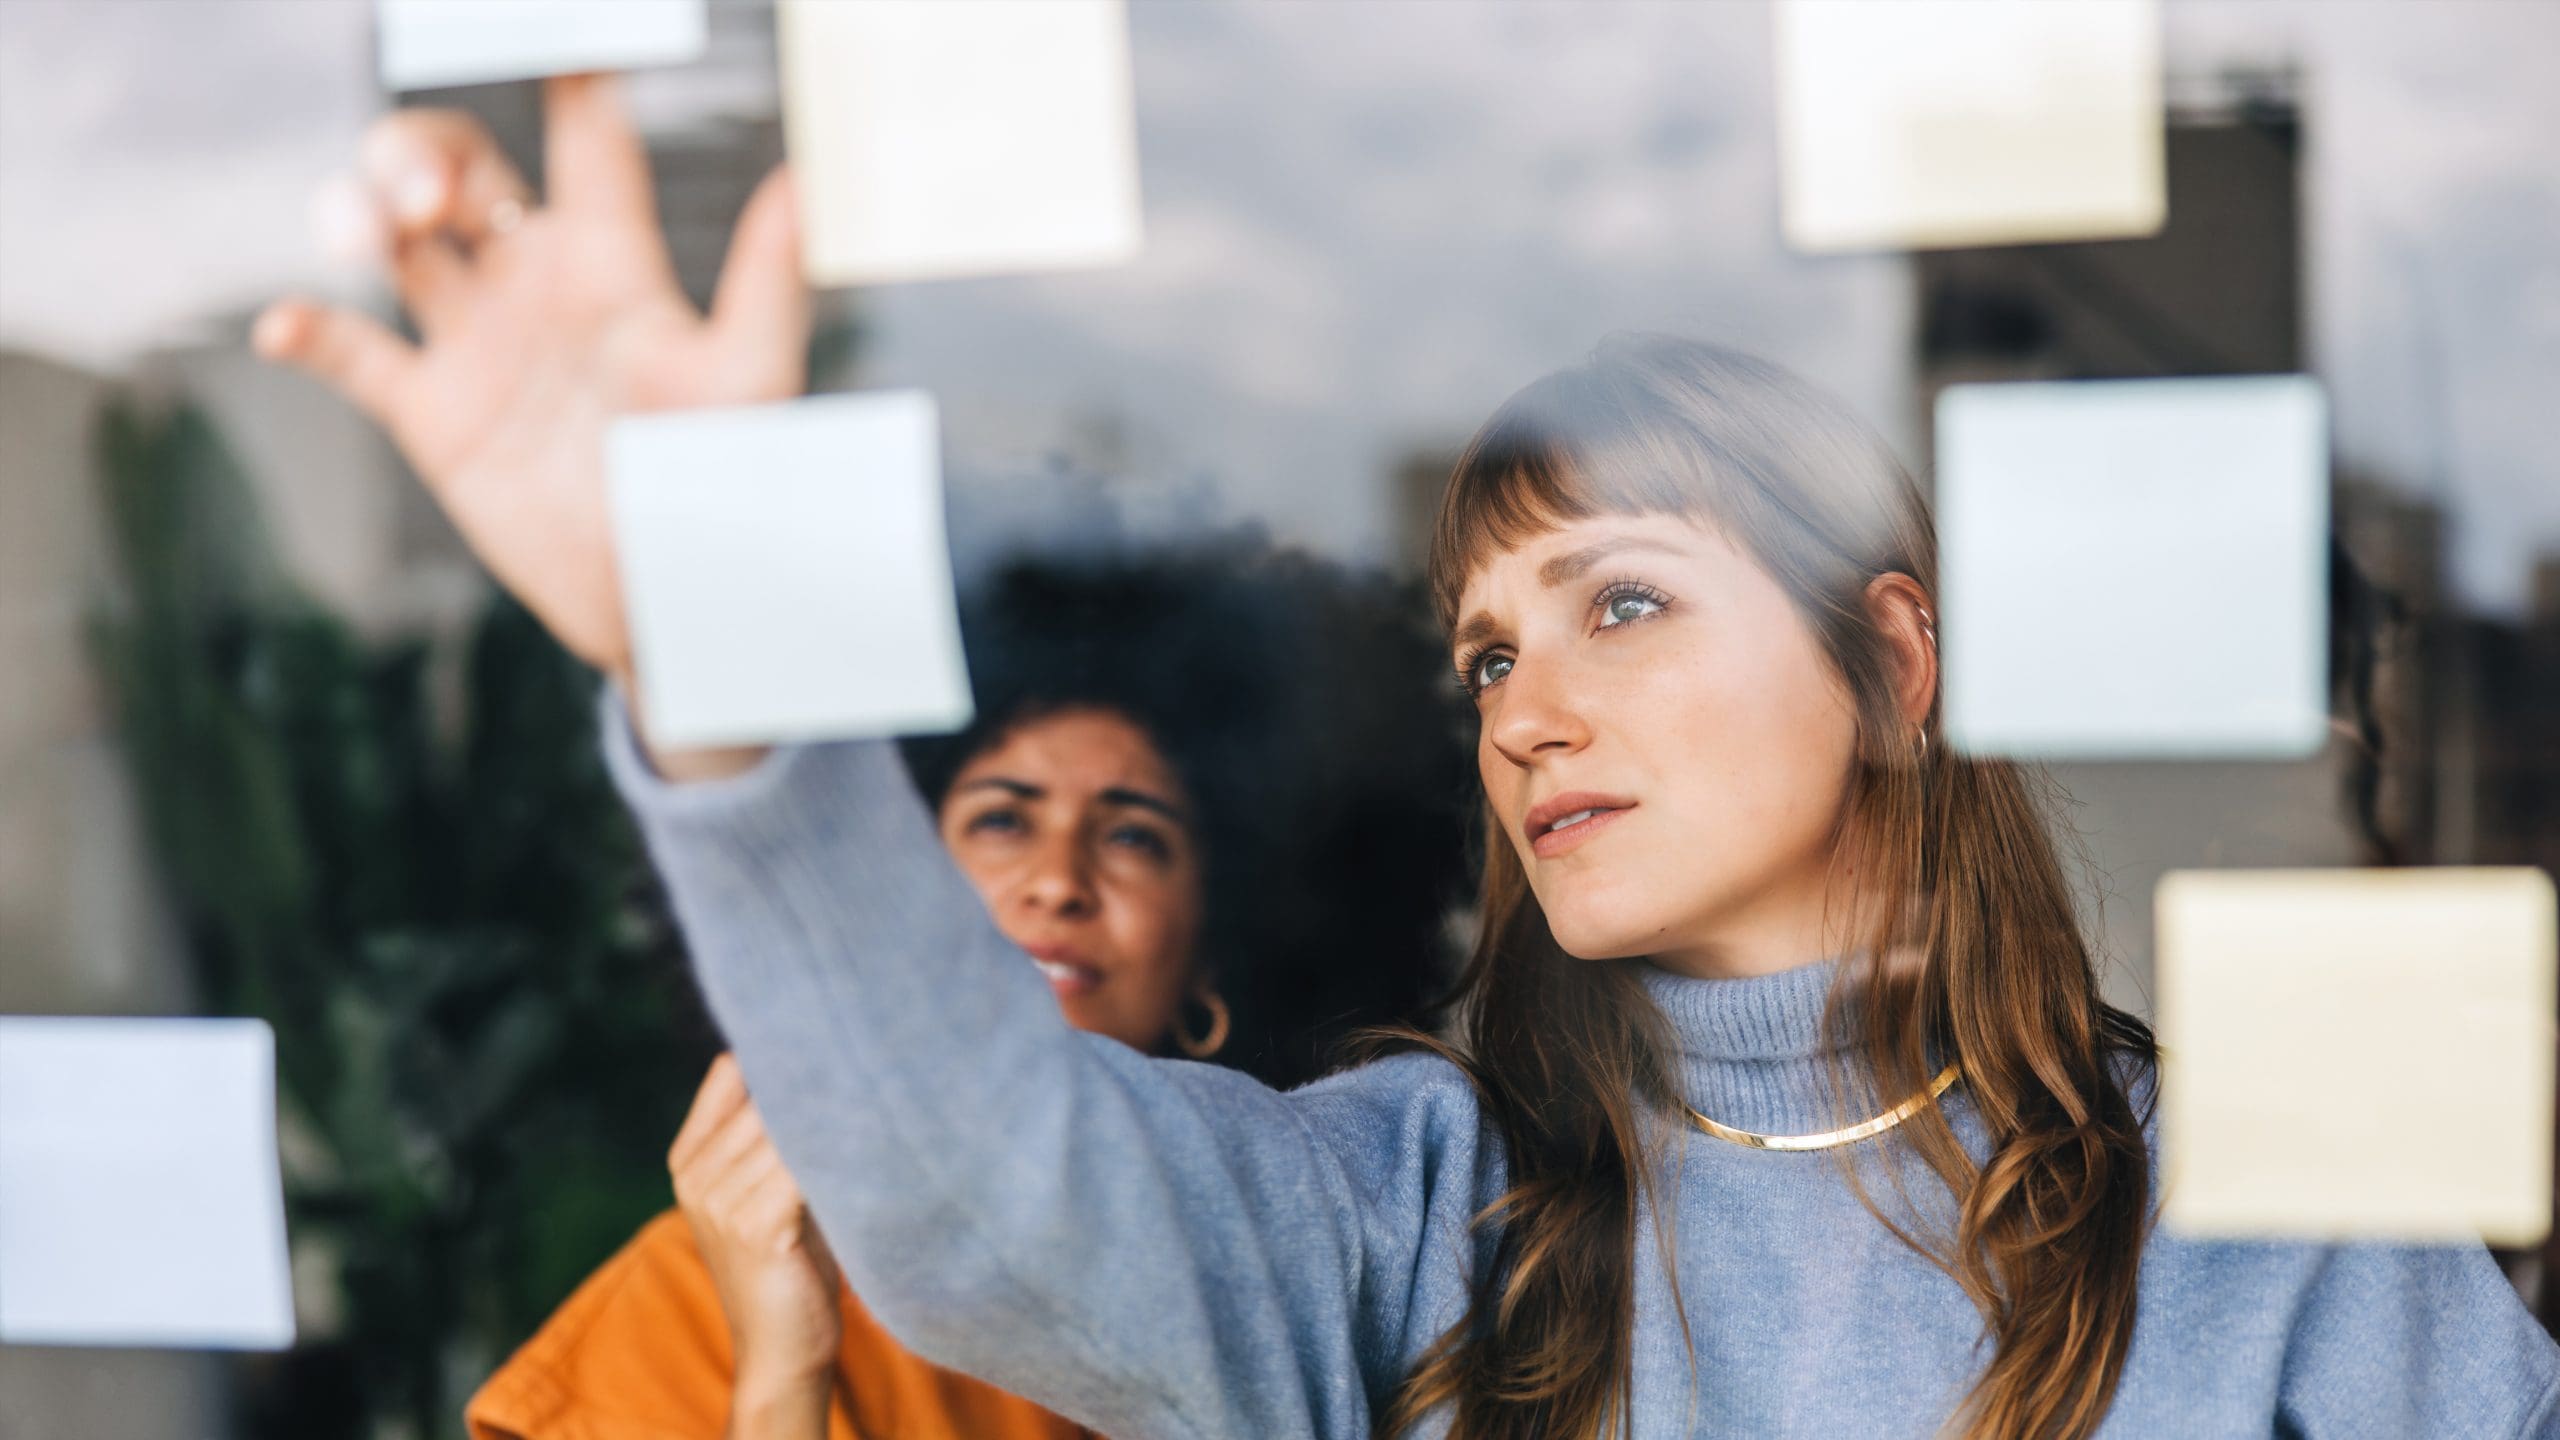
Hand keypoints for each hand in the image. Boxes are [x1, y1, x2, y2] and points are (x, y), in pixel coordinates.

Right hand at [254, 75, 809, 679]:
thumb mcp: (751, 381)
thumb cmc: (727, 487)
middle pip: (460, 171)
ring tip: (367, 232)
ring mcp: (480, 346)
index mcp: (614, 265)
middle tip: (429, 191)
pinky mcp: (436, 414)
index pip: (585, 144)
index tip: (545, 31)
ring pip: (397, 241)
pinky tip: (289, 327)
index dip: (567, 78)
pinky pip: (352, 354)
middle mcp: (539, 288)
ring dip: (362, 214)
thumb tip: (803, 184)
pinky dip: (309, 330)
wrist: (670, 599)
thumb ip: (767, 283)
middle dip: (426, 150)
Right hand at [670, 1055, 845, 1410]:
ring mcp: (720, 1201)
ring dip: (841, 1114)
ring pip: (790, 1126)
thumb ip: (775, 1133)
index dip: (783, 1050)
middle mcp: (696, 1175)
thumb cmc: (792, 1261)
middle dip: (824, 1079)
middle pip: (766, 1093)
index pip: (730, 1072)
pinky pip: (805, 1166)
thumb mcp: (770, 1188)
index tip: (838, 1033)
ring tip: (887, 1099)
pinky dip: (845, 1152)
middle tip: (880, 1059)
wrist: (782, 1349)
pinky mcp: (755, 1228)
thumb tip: (828, 1058)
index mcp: (689, 1158)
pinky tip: (876, 1148)